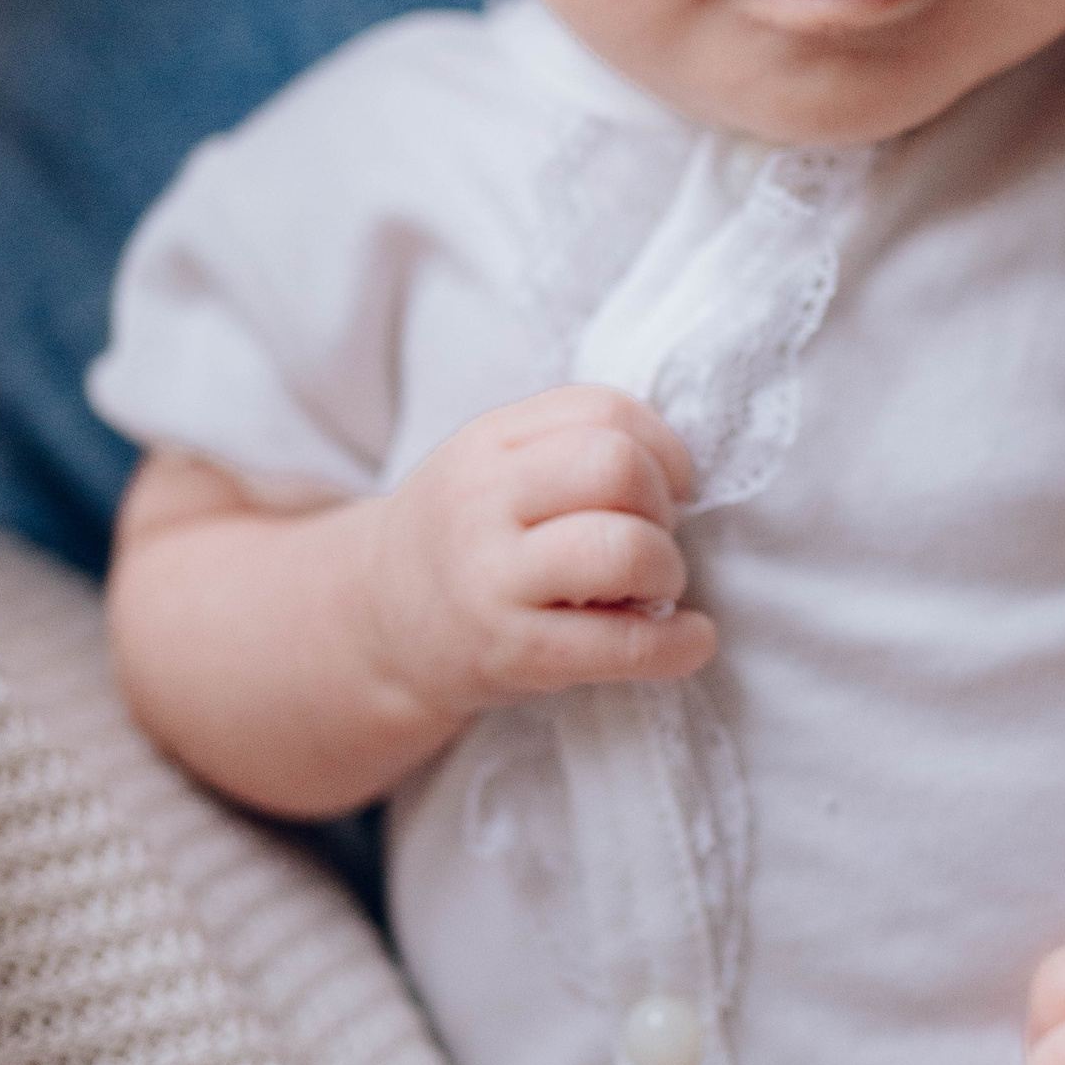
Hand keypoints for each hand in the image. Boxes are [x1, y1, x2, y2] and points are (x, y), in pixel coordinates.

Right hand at [369, 385, 715, 740]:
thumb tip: (681, 472)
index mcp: (487, 442)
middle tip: (650, 536)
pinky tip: (689, 640)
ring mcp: (496, 582)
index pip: (603, 410)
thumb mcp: (491, 464)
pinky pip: (625, 644)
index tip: (669, 484)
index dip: (662, 446)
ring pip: (624, 550)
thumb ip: (569, 443)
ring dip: (665, 569)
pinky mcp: (517, 654)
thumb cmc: (463, 536)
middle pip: (618, 468)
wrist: (375, 624)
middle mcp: (484, 503)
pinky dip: (679, 644)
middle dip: (661, 504)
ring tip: (650, 588)